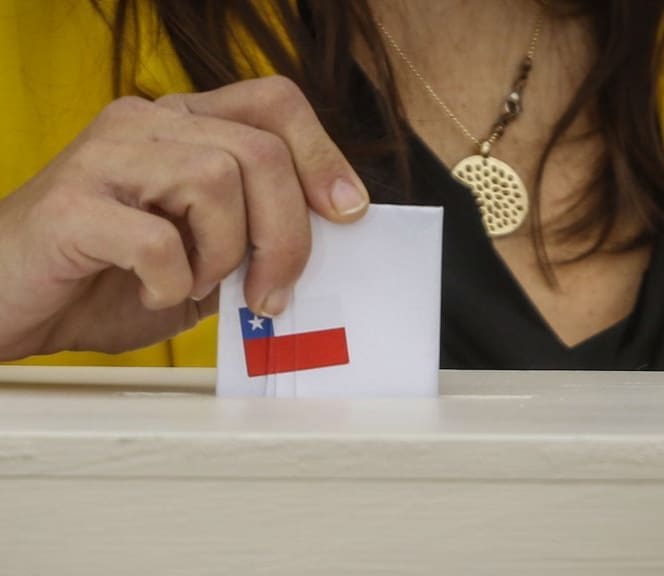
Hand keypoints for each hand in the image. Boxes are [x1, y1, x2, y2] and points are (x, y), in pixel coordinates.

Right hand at [0, 77, 367, 359]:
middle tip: (270, 292)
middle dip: (286, 236)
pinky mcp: (72, 203)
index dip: (323, 154)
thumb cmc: (111, 278)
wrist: (13, 302)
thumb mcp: (205, 257)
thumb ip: (254, 237)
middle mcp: (147, 124)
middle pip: (260, 152)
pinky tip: (151, 292)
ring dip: (222, 256)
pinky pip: (157, 238)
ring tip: (193, 283)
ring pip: (215, 182)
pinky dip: (171, 282)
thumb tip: (323, 242)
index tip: (348, 211)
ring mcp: (105, 156)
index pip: (274, 103)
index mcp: (184, 127)